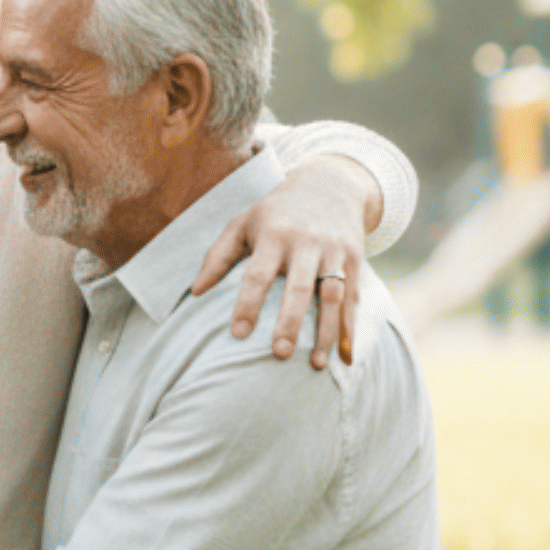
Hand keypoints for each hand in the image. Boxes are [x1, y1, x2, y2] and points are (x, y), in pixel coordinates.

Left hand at [190, 156, 373, 367]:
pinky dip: (350, 328)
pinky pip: (353, 299)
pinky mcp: (355, 261)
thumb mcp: (242, 222)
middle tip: (278, 353)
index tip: (238, 335)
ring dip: (324, 332)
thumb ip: (218, 256)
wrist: (329, 184)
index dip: (247, 304)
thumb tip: (194, 292)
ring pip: (332, 295)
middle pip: (298, 286)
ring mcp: (334, 251)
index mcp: (273, 235)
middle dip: (289, 321)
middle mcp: (306, 243)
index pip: (257, 273)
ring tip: (312, 364)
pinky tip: (344, 357)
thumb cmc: (275, 212)